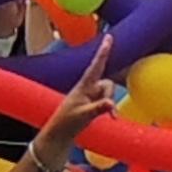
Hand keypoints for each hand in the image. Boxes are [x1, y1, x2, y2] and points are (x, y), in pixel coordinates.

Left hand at [34, 35, 119, 168]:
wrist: (58, 135)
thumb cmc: (67, 123)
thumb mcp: (83, 116)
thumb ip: (98, 109)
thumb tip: (112, 104)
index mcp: (83, 86)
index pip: (95, 66)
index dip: (103, 51)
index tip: (109, 36)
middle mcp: (87, 89)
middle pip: (107, 84)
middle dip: (110, 94)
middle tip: (108, 111)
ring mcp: (90, 97)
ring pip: (108, 93)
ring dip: (109, 103)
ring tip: (106, 117)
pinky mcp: (92, 105)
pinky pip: (107, 102)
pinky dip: (110, 108)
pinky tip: (112, 118)